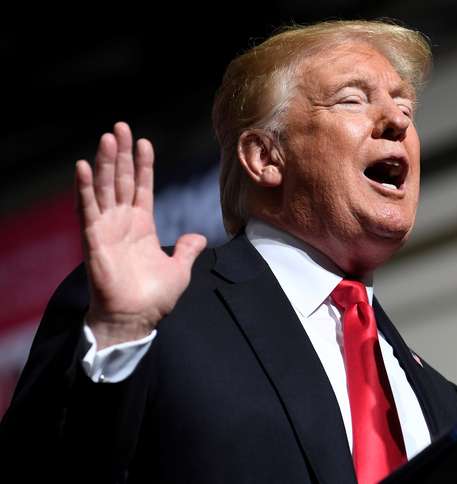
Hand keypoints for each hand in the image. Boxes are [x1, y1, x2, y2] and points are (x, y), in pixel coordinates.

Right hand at [75, 122, 206, 348]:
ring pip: (105, 188)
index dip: (143, 165)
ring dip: (105, 162)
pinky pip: (88, 209)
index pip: (142, 187)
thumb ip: (187, 249)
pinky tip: (83, 166)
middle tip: (120, 126)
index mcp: (142, 226)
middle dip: (122, 153)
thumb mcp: (180, 270)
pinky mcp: (94, 239)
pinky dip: (85, 188)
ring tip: (107, 137)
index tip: (144, 142)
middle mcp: (123, 222)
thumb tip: (198, 237)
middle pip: (122, 180)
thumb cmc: (154, 298)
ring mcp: (107, 228)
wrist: (136, 319)